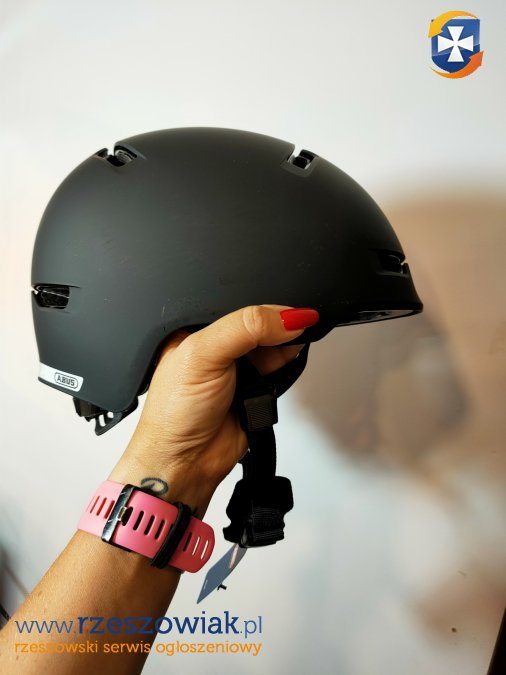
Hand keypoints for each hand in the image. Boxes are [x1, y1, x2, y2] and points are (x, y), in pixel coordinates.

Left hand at [110, 305, 317, 514]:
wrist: (185, 463)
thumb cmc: (174, 412)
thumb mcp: (203, 354)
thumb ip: (244, 328)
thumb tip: (288, 317)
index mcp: (197, 327)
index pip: (240, 301)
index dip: (264, 304)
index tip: (288, 312)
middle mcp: (219, 345)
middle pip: (263, 321)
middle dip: (278, 327)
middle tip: (284, 334)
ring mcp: (239, 367)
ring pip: (276, 345)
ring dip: (284, 350)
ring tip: (273, 360)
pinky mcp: (256, 388)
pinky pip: (282, 371)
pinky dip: (286, 371)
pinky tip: (277, 374)